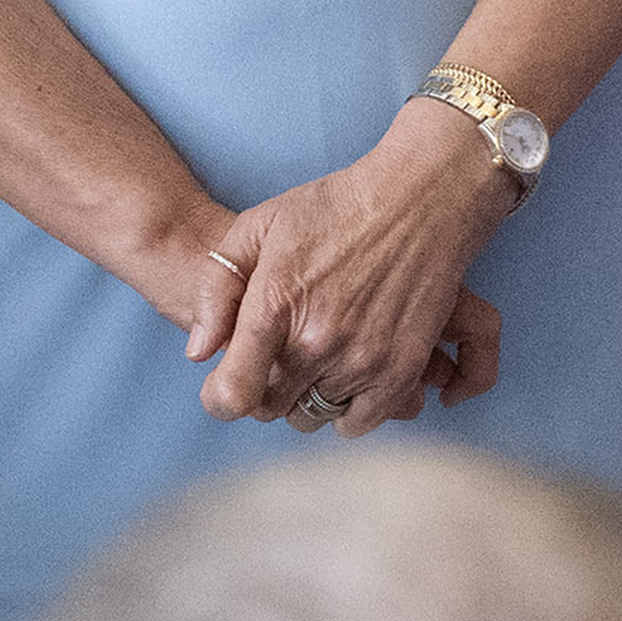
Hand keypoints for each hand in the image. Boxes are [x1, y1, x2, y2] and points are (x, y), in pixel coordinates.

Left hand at [190, 119, 509, 427]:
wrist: (421, 198)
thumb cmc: (336, 206)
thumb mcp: (258, 224)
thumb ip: (217, 287)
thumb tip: (199, 352)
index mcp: (276, 305)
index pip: (233, 394)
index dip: (221, 398)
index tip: (227, 383)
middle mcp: (318, 341)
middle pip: (271, 409)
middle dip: (265, 389)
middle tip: (277, 358)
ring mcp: (363, 359)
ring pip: (313, 416)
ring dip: (307, 396)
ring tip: (315, 359)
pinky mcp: (402, 369)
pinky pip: (360, 423)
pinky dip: (348, 408)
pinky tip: (347, 373)